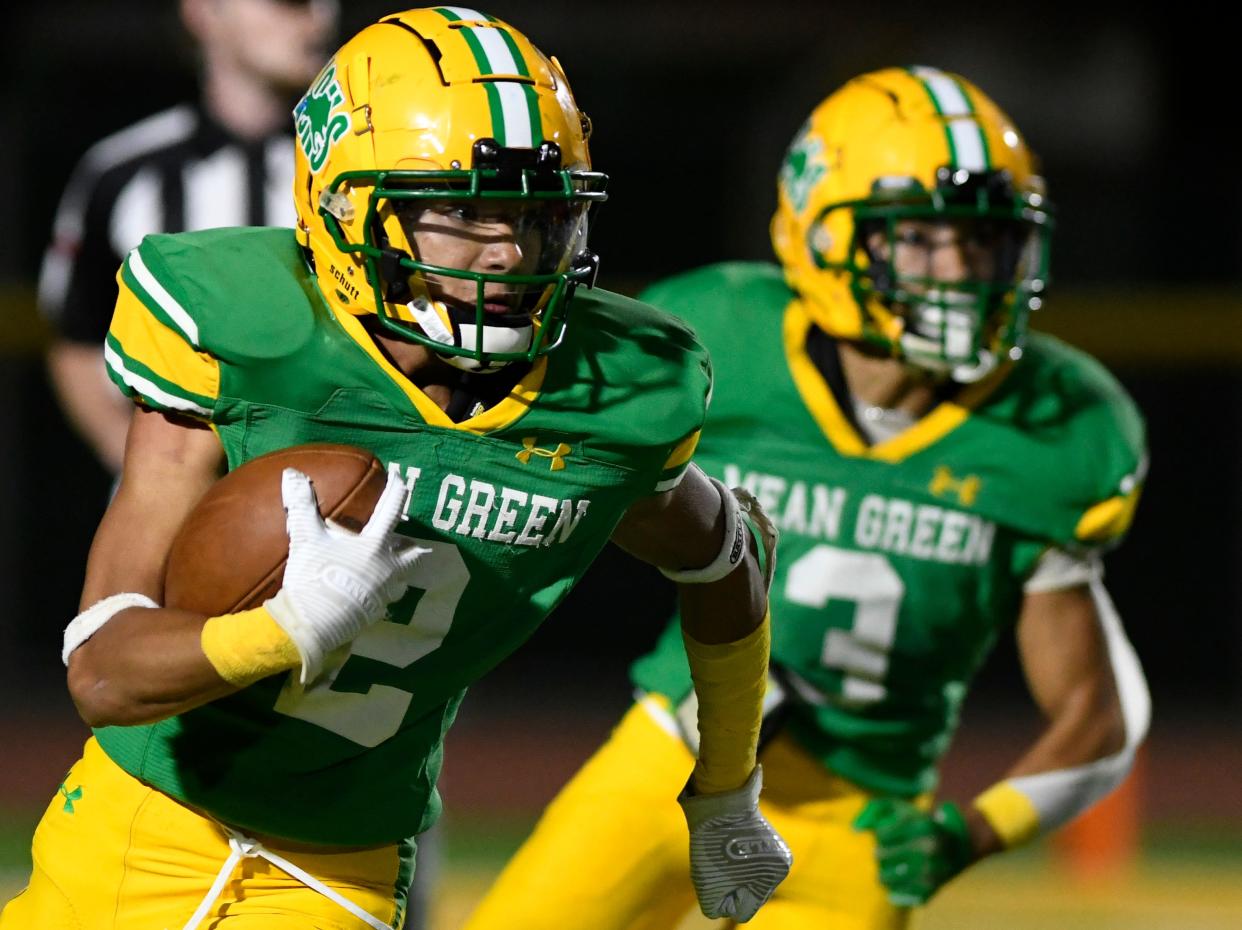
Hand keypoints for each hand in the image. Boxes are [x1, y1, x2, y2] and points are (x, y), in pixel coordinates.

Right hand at [266, 467, 427, 682]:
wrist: (310, 627)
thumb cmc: (313, 579)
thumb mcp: (306, 538)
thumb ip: (303, 505)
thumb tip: (292, 474)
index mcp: (375, 546)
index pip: (392, 509)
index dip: (396, 490)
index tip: (399, 477)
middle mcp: (389, 568)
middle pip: (413, 552)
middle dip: (411, 543)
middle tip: (402, 536)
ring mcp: (385, 592)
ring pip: (403, 576)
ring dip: (400, 567)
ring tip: (391, 563)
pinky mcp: (377, 612)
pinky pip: (388, 597)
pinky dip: (385, 589)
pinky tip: (374, 588)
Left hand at [679, 765, 792, 921]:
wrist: (720, 797)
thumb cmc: (712, 841)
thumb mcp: (706, 882)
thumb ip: (715, 906)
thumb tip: (724, 909)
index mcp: (771, 878)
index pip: (743, 911)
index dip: (724, 898)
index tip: (717, 875)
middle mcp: (782, 866)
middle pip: (749, 895)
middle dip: (731, 884)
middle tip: (719, 861)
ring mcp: (779, 852)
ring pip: (750, 879)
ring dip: (735, 871)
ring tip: (724, 850)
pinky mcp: (771, 840)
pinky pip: (752, 863)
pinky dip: (738, 858)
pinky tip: (729, 844)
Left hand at [853, 798, 972, 905]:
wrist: (956, 845)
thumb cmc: (916, 822)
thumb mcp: (897, 807)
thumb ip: (872, 810)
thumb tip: (855, 829)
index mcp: (920, 824)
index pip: (881, 834)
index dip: (879, 835)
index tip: (887, 835)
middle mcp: (928, 847)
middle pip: (880, 856)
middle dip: (879, 853)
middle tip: (886, 852)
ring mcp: (930, 870)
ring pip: (885, 877)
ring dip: (882, 871)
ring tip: (889, 866)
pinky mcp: (930, 889)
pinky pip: (897, 893)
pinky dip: (893, 886)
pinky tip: (897, 879)